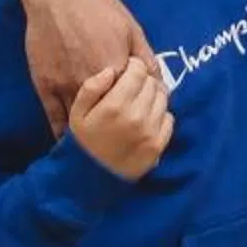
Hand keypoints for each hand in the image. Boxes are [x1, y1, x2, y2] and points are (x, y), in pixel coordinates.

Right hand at [22, 0, 152, 134]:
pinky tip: (74, 142)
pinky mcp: (45, 86)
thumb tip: (161, 84)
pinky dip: (65, 134)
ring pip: (84, 123)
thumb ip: (146, 58)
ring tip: (102, 137)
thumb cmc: (99, 6)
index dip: (140, 106)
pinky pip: (56, 120)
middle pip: (111, 116)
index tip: (142, 109)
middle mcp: (92, 83)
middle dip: (120, 122)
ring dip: (94, 132)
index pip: (136, 102)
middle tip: (125, 124)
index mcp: (117, 69)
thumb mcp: (131, 28)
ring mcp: (66, 86)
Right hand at [69, 54, 174, 182]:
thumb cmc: (85, 141)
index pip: (138, 70)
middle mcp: (136, 116)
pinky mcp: (159, 145)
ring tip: (140, 103)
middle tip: (132, 89)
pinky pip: (169, 118)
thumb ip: (91, 87)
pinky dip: (160, 115)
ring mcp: (150, 132)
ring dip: (153, 96)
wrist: (93, 179)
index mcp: (115, 105)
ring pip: (163, 97)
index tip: (127, 72)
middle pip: (152, 82)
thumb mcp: (77, 113)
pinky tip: (146, 119)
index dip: (133, 67)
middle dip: (142, 81)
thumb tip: (111, 70)